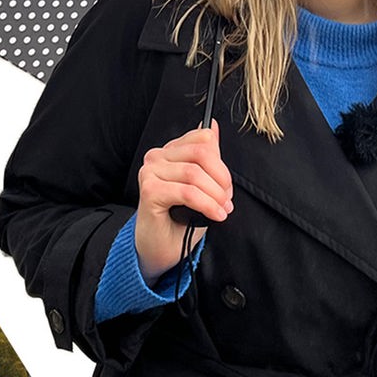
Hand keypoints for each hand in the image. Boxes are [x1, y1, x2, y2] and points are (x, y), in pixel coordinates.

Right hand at [134, 121, 232, 284]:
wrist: (160, 249)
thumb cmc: (179, 219)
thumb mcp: (200, 184)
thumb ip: (207, 157)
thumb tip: (212, 127)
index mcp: (169, 152)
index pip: (201, 138)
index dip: (220, 162)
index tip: (226, 185)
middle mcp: (156, 157)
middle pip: (201, 154)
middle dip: (221, 179)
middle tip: (227, 200)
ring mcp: (150, 172)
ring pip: (194, 174)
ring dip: (216, 195)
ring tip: (222, 209)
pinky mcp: (150, 191)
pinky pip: (187, 192)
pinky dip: (207, 205)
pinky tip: (216, 215)